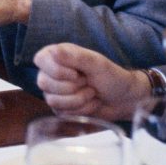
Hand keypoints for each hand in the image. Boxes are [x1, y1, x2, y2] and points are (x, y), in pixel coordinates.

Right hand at [35, 44, 151, 119]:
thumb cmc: (112, 77)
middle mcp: (52, 72)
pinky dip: (81, 109)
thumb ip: (74, 57)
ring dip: (79, 99)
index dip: (57, 70)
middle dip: (72, 87)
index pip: (40, 60)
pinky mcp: (61, 108)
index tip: (76, 73)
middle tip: (87, 81)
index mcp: (58, 55)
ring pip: (53, 100)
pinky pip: (62, 112)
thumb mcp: (96, 63)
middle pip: (44, 83)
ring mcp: (55, 92)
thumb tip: (53, 51)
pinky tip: (91, 102)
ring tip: (91, 92)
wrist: (124, 99)